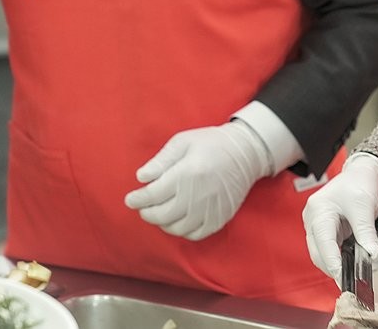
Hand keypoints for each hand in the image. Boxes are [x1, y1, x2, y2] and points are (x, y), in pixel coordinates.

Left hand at [125, 120, 270, 239]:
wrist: (247, 153)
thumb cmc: (212, 143)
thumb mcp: (183, 142)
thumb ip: (161, 160)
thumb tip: (141, 177)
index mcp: (187, 174)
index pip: (153, 195)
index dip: (137, 199)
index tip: (130, 199)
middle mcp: (198, 196)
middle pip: (161, 215)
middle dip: (147, 212)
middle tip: (143, 206)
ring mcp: (210, 210)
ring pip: (176, 228)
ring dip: (162, 223)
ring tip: (160, 212)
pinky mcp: (220, 218)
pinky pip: (194, 234)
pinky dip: (181, 231)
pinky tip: (178, 220)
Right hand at [302, 153, 377, 281]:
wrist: (362, 174)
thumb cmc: (360, 183)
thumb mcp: (365, 206)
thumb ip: (366, 232)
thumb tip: (372, 256)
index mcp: (318, 210)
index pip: (323, 242)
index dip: (332, 262)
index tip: (343, 278)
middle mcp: (313, 220)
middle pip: (318, 253)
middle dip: (334, 268)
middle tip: (353, 282)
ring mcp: (318, 226)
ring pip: (323, 255)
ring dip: (338, 265)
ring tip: (357, 274)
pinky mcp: (326, 232)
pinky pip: (331, 250)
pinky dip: (341, 259)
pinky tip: (354, 265)